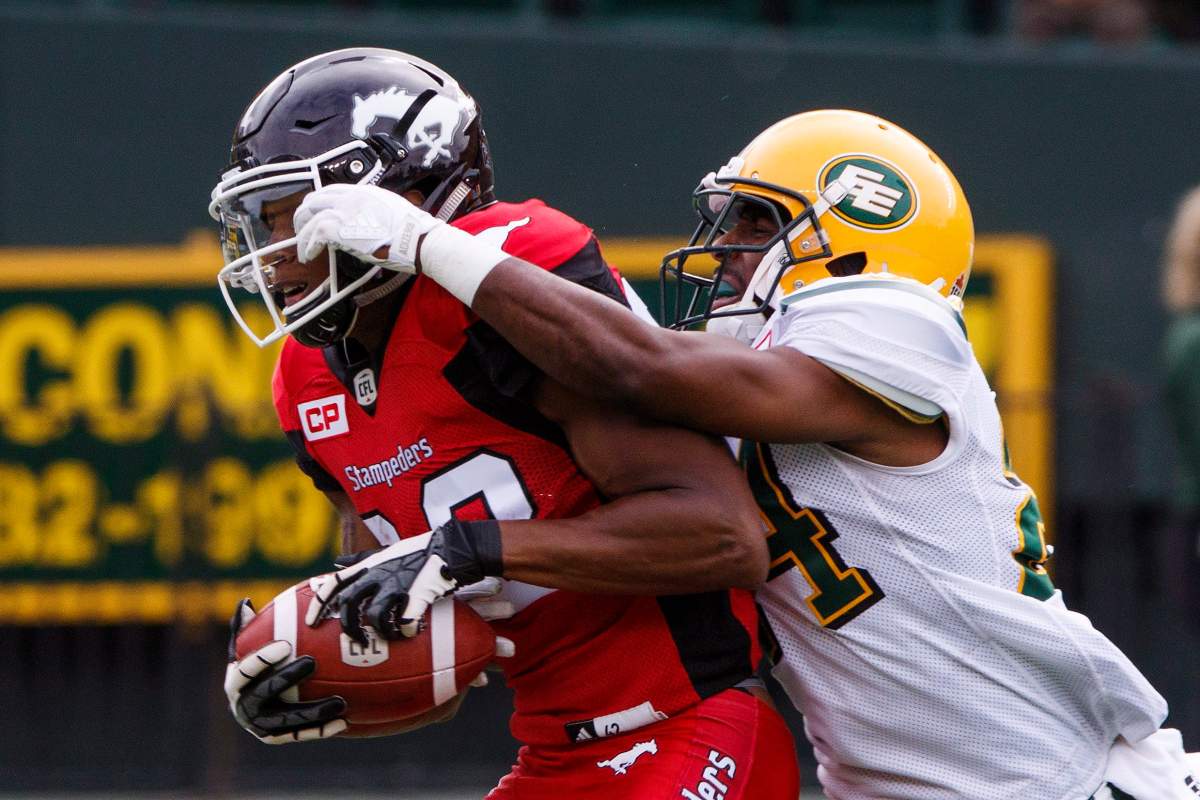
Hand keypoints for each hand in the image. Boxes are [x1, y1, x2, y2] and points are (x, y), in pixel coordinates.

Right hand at [224, 598, 347, 743]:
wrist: (256, 702)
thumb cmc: (256, 665)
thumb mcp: (246, 646)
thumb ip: (245, 627)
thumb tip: (245, 602)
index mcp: (234, 682)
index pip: (245, 669)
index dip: (263, 658)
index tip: (286, 644)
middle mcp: (242, 706)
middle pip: (265, 692)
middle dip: (287, 677)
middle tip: (312, 662)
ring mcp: (258, 725)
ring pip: (286, 720)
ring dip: (312, 712)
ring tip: (339, 701)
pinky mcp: (275, 738)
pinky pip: (298, 735)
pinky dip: (319, 730)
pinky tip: (343, 722)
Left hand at [293, 184, 442, 269]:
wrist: (417, 239)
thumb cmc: (412, 231)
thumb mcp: (391, 210)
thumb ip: (374, 212)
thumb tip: (367, 224)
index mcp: (364, 191)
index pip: (330, 191)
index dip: (318, 204)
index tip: (315, 216)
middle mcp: (350, 197)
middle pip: (314, 200)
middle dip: (304, 216)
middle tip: (302, 231)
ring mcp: (343, 211)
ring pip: (309, 216)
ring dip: (303, 234)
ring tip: (303, 249)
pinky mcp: (339, 229)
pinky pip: (314, 235)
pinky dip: (308, 246)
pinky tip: (309, 255)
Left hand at [305, 520, 503, 643]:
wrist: (451, 548)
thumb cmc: (419, 552)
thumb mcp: (385, 551)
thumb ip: (362, 559)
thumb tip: (337, 562)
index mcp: (369, 566)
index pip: (334, 583)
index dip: (319, 605)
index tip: (311, 623)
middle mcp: (378, 576)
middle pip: (350, 606)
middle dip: (349, 628)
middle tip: (356, 642)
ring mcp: (397, 587)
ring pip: (375, 618)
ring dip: (380, 633)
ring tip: (389, 637)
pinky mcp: (417, 598)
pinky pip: (405, 624)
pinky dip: (406, 632)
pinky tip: (411, 633)